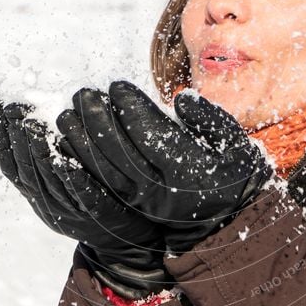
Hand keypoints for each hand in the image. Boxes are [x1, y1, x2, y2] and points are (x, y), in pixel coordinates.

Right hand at [0, 95, 168, 298]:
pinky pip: (82, 195)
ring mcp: (71, 212)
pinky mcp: (98, 214)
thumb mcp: (67, 179)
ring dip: (38, 152)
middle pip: (24, 170)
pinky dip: (71, 178)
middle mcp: (48, 204)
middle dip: (15, 136)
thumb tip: (35, 112)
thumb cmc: (97, 200)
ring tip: (32, 123)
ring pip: (49, 182)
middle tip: (12, 105)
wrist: (127, 241)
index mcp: (37, 194)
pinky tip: (65, 160)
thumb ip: (51, 153)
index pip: (9, 163)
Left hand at [58, 82, 273, 252]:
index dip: (131, 109)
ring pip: (105, 172)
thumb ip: (211, 120)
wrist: (227, 219)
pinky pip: (101, 187)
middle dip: (99, 121)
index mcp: (191, 171)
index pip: (153, 135)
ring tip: (68, 115)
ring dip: (83, 143)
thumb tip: (182, 99)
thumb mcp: (237, 144)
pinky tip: (68, 145)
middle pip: (121, 153)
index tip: (117, 86)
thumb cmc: (233, 172)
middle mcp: (163, 190)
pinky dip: (82, 166)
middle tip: (84, 94)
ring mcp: (145, 202)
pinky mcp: (133, 207)